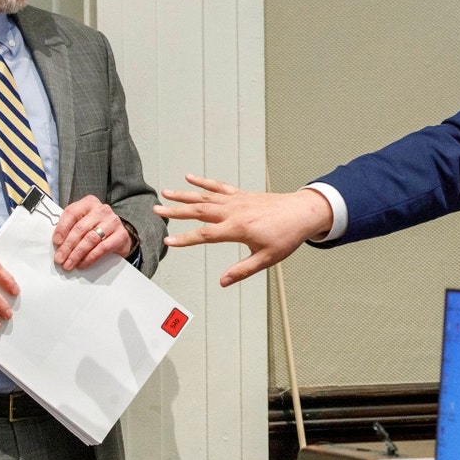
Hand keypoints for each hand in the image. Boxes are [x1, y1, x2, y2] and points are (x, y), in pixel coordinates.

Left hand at [52, 195, 132, 269]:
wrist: (118, 236)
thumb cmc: (96, 228)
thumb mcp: (83, 223)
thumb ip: (70, 228)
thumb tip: (57, 245)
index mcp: (89, 203)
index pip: (72, 212)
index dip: (62, 228)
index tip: (56, 242)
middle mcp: (102, 210)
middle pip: (80, 228)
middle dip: (67, 246)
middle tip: (60, 258)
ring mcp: (113, 221)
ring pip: (90, 239)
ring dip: (77, 254)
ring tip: (69, 263)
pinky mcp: (121, 235)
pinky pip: (103, 248)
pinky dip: (90, 257)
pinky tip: (83, 263)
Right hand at [155, 174, 333, 286]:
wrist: (303, 213)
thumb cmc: (287, 236)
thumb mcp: (266, 259)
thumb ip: (242, 271)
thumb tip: (222, 282)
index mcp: (238, 228)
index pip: (205, 235)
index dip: (185, 239)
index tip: (168, 241)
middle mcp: (234, 211)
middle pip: (199, 210)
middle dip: (176, 211)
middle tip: (156, 210)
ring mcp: (237, 200)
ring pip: (205, 196)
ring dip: (184, 194)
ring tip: (165, 193)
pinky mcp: (241, 194)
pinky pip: (218, 186)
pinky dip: (203, 181)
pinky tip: (190, 177)